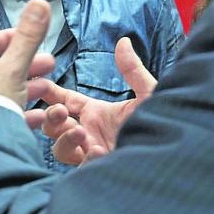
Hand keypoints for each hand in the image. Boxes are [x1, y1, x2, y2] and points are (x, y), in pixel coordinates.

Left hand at [0, 0, 56, 116]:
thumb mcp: (14, 68)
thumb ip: (28, 38)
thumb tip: (39, 3)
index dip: (8, 37)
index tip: (29, 39)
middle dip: (25, 64)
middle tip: (48, 63)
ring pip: (4, 92)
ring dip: (27, 87)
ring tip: (48, 87)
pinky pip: (6, 115)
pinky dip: (24, 112)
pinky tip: (40, 115)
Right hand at [37, 37, 155, 164]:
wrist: (177, 156)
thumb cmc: (165, 124)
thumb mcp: (148, 95)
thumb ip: (133, 70)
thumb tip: (123, 41)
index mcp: (98, 114)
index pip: (65, 100)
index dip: (49, 92)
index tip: (37, 82)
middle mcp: (90, 134)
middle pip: (54, 125)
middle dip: (51, 117)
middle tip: (61, 112)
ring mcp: (92, 155)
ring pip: (60, 149)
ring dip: (64, 139)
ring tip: (80, 133)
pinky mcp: (98, 172)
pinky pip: (81, 168)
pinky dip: (86, 159)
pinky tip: (98, 151)